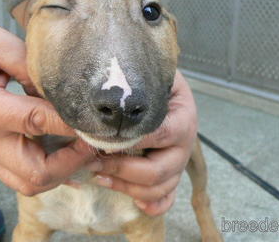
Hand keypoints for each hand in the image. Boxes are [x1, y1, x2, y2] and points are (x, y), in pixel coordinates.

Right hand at [0, 21, 95, 194]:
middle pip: (34, 173)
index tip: (97, 118)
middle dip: (72, 162)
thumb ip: (32, 67)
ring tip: (85, 149)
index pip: (35, 122)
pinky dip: (50, 173)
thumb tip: (65, 89)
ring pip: (29, 183)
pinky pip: (23, 177)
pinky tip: (70, 155)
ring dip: (62, 173)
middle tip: (95, 141)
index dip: (70, 122)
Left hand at [91, 70, 197, 215]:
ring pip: (159, 188)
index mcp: (183, 117)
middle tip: (93, 162)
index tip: (100, 139)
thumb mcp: (147, 73)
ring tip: (98, 176)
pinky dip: (151, 205)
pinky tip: (133, 201)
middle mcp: (185, 143)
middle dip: (122, 169)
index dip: (130, 140)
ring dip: (126, 188)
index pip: (160, 134)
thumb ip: (136, 83)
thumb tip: (110, 98)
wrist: (163, 84)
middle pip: (159, 170)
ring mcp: (179, 161)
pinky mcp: (172, 174)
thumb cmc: (151, 78)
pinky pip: (167, 199)